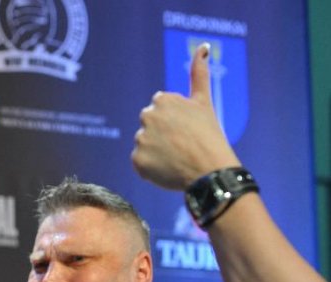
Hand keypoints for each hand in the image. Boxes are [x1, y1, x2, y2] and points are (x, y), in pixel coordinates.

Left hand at [131, 42, 240, 189]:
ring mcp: (141, 139)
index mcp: (162, 100)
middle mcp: (147, 116)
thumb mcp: (203, 101)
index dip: (174, 121)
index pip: (160, 109)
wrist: (210, 170)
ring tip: (176, 157)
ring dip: (157, 150)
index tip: (186, 129)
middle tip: (181, 144)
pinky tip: (168, 168)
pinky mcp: (137, 160)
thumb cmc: (209, 135)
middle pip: (149, 126)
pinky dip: (151, 167)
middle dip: (161, 133)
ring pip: (145, 144)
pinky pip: (140, 162)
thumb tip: (202, 46)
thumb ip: (199, 73)